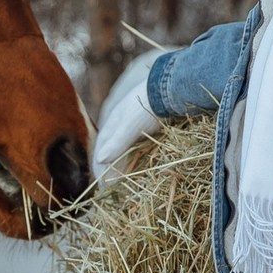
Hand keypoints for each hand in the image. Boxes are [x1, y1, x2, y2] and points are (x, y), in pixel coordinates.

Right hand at [92, 52, 162, 182]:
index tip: (101, 184)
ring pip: (124, 147)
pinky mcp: (149, 124)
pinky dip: (134, 156)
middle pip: (111, 148)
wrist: (172, 87)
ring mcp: (136, 123)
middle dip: (109, 167)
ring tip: (123, 179)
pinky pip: (137, 144)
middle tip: (110, 185)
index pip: (101, 148)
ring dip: (122, 163)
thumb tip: (100, 160)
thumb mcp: (130, 126)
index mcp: (113, 122)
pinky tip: (139, 164)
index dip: (100, 166)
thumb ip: (117, 143)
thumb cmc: (147, 106)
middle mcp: (122, 123)